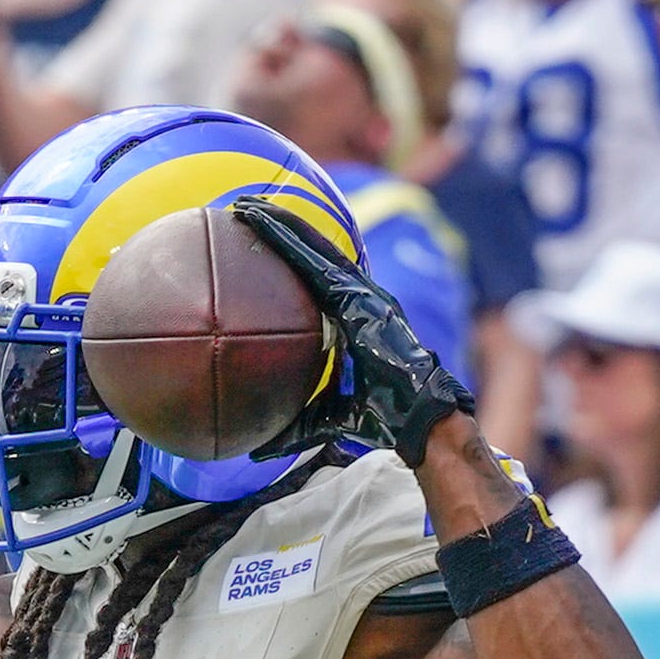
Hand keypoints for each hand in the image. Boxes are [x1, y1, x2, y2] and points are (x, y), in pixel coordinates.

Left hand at [234, 197, 471, 466]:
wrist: (418, 417)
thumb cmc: (383, 418)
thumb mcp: (326, 420)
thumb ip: (292, 429)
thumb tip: (255, 451)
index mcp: (351, 317)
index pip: (312, 280)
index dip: (287, 258)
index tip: (256, 245)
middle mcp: (356, 296)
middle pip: (310, 254)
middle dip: (278, 230)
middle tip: (241, 212)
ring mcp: (359, 291)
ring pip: (311, 247)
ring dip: (278, 223)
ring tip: (244, 207)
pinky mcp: (358, 295)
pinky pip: (315, 260)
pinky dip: (289, 240)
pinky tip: (264, 223)